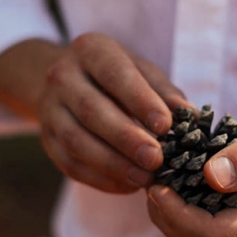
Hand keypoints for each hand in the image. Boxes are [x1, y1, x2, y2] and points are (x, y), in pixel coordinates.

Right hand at [38, 33, 190, 192]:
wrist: (69, 82)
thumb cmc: (118, 77)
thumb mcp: (142, 72)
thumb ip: (164, 93)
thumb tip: (189, 116)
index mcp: (91, 50)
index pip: (114, 75)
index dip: (139, 101)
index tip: (164, 125)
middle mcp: (63, 76)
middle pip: (91, 110)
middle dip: (126, 138)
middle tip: (156, 159)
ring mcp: (50, 109)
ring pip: (77, 141)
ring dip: (112, 164)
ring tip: (144, 178)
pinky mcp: (47, 140)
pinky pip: (70, 164)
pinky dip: (100, 179)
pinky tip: (127, 186)